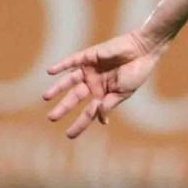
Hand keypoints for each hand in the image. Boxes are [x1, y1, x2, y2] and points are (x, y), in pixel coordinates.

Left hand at [43, 30, 168, 137]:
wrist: (142, 51)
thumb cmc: (136, 73)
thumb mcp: (122, 93)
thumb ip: (108, 105)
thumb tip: (100, 121)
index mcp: (104, 95)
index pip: (88, 112)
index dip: (79, 124)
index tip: (69, 136)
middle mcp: (94, 83)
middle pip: (74, 98)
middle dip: (63, 108)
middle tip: (51, 118)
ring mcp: (90, 70)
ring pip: (69, 81)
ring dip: (57, 89)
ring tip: (45, 97)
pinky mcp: (89, 56)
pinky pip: (71, 62)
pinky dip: (61, 66)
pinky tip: (50, 72)